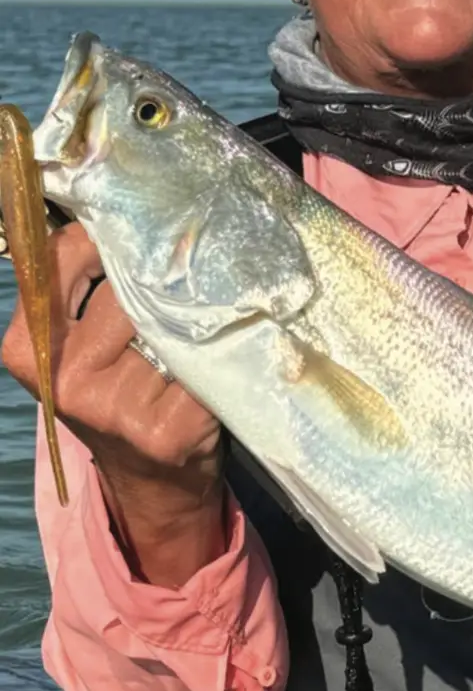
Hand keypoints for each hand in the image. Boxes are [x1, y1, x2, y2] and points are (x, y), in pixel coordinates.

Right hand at [1, 222, 225, 584]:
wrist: (154, 483)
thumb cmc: (121, 393)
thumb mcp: (79, 344)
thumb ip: (82, 286)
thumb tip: (123, 207)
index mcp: (26, 350)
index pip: (65, 255)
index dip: (113, 229)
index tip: (147, 219)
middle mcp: (65, 380)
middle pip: (130, 286)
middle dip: (167, 270)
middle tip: (199, 259)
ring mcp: (115, 408)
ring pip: (172, 321)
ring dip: (201, 309)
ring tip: (213, 312)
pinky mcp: (167, 429)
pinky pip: (206, 360)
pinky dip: (223, 348)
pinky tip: (228, 349)